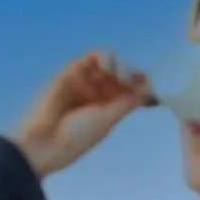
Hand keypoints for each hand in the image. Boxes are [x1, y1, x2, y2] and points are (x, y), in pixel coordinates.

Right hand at [7, 51, 149, 178]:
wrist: (44, 142)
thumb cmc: (75, 138)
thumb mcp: (108, 119)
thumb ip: (128, 102)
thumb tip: (151, 90)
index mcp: (108, 108)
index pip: (130, 89)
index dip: (143, 85)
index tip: (155, 89)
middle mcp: (97, 93)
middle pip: (123, 74)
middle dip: (134, 76)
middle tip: (137, 84)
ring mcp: (85, 81)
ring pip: (111, 63)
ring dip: (122, 66)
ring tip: (123, 78)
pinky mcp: (73, 71)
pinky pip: (94, 57)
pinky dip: (106, 58)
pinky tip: (111, 69)